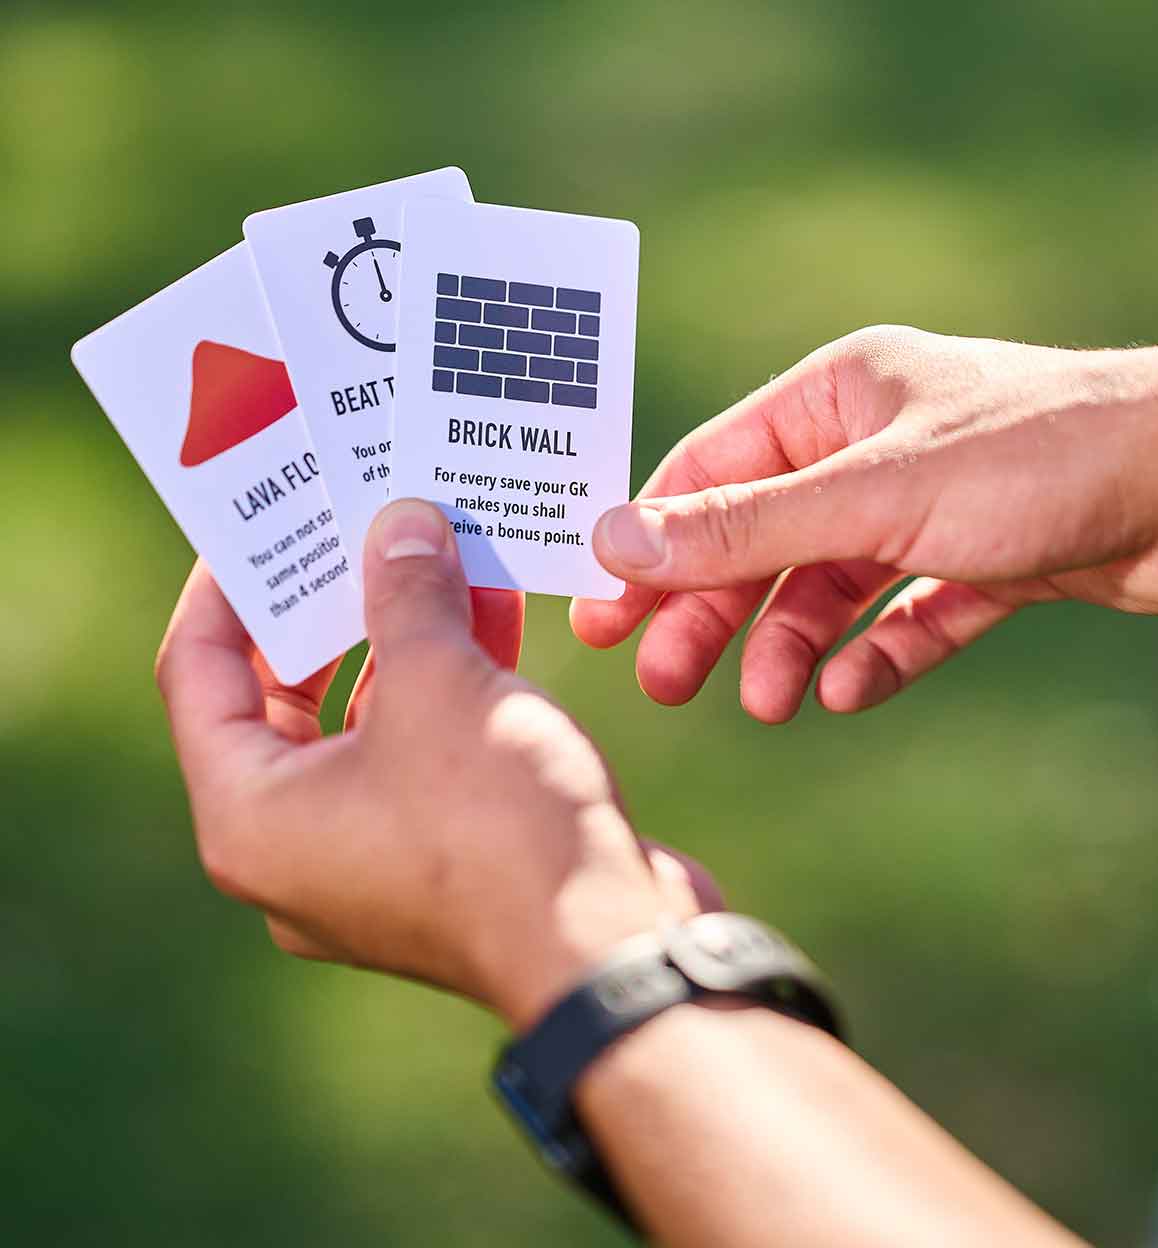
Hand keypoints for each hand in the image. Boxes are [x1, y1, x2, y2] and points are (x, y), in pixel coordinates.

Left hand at [156, 500, 716, 1028]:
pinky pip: (425, 752)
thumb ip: (407, 594)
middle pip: (287, 696)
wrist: (611, 950)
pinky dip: (451, 686)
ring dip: (406, 637)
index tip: (266, 519)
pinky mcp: (442, 859)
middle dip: (332, 603)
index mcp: (252, 816)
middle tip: (356, 523)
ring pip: (369, 721)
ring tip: (438, 548)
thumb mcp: (443, 685)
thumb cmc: (500, 824)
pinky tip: (498, 614)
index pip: (199, 673)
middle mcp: (296, 847)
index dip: (226, 585)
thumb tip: (400, 523)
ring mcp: (371, 859)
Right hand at [572, 326, 1157, 720]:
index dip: (649, 544)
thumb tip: (618, 540)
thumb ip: (744, 527)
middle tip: (667, 683)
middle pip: (760, 538)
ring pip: (828, 585)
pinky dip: (875, 655)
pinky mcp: (980, 560)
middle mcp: (870, 449)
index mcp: (832, 400)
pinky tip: (852, 692)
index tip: (602, 614)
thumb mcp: (871, 496)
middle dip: (711, 611)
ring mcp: (926, 506)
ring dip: (790, 644)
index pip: (708, 473)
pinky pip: (904, 616)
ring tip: (768, 702)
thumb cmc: (1042, 454)